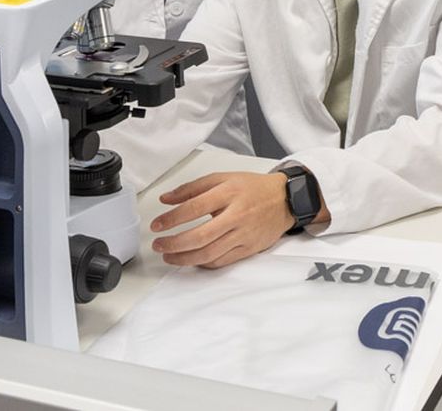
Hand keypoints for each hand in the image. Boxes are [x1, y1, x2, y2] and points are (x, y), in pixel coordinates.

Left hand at [150, 171, 297, 268]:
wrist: (285, 200)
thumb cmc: (253, 188)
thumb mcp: (223, 178)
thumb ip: (192, 188)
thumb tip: (166, 198)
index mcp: (228, 193)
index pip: (194, 208)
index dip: (172, 219)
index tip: (157, 225)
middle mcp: (236, 216)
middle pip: (200, 236)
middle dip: (174, 243)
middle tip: (158, 244)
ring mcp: (243, 235)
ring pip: (210, 253)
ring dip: (185, 258)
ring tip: (169, 256)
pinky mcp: (248, 249)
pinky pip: (222, 261)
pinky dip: (203, 263)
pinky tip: (191, 260)